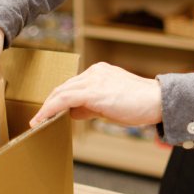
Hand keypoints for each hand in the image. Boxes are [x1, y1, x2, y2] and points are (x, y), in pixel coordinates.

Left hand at [29, 62, 162, 128]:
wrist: (156, 101)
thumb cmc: (139, 104)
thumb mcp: (111, 103)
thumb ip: (91, 105)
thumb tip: (73, 112)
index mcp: (100, 71)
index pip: (73, 84)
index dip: (59, 99)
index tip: (49, 112)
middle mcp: (94, 71)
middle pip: (64, 86)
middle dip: (49, 103)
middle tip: (39, 118)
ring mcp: (93, 79)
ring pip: (61, 92)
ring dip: (47, 107)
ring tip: (37, 121)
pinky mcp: (93, 91)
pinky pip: (64, 99)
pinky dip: (50, 109)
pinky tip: (42, 120)